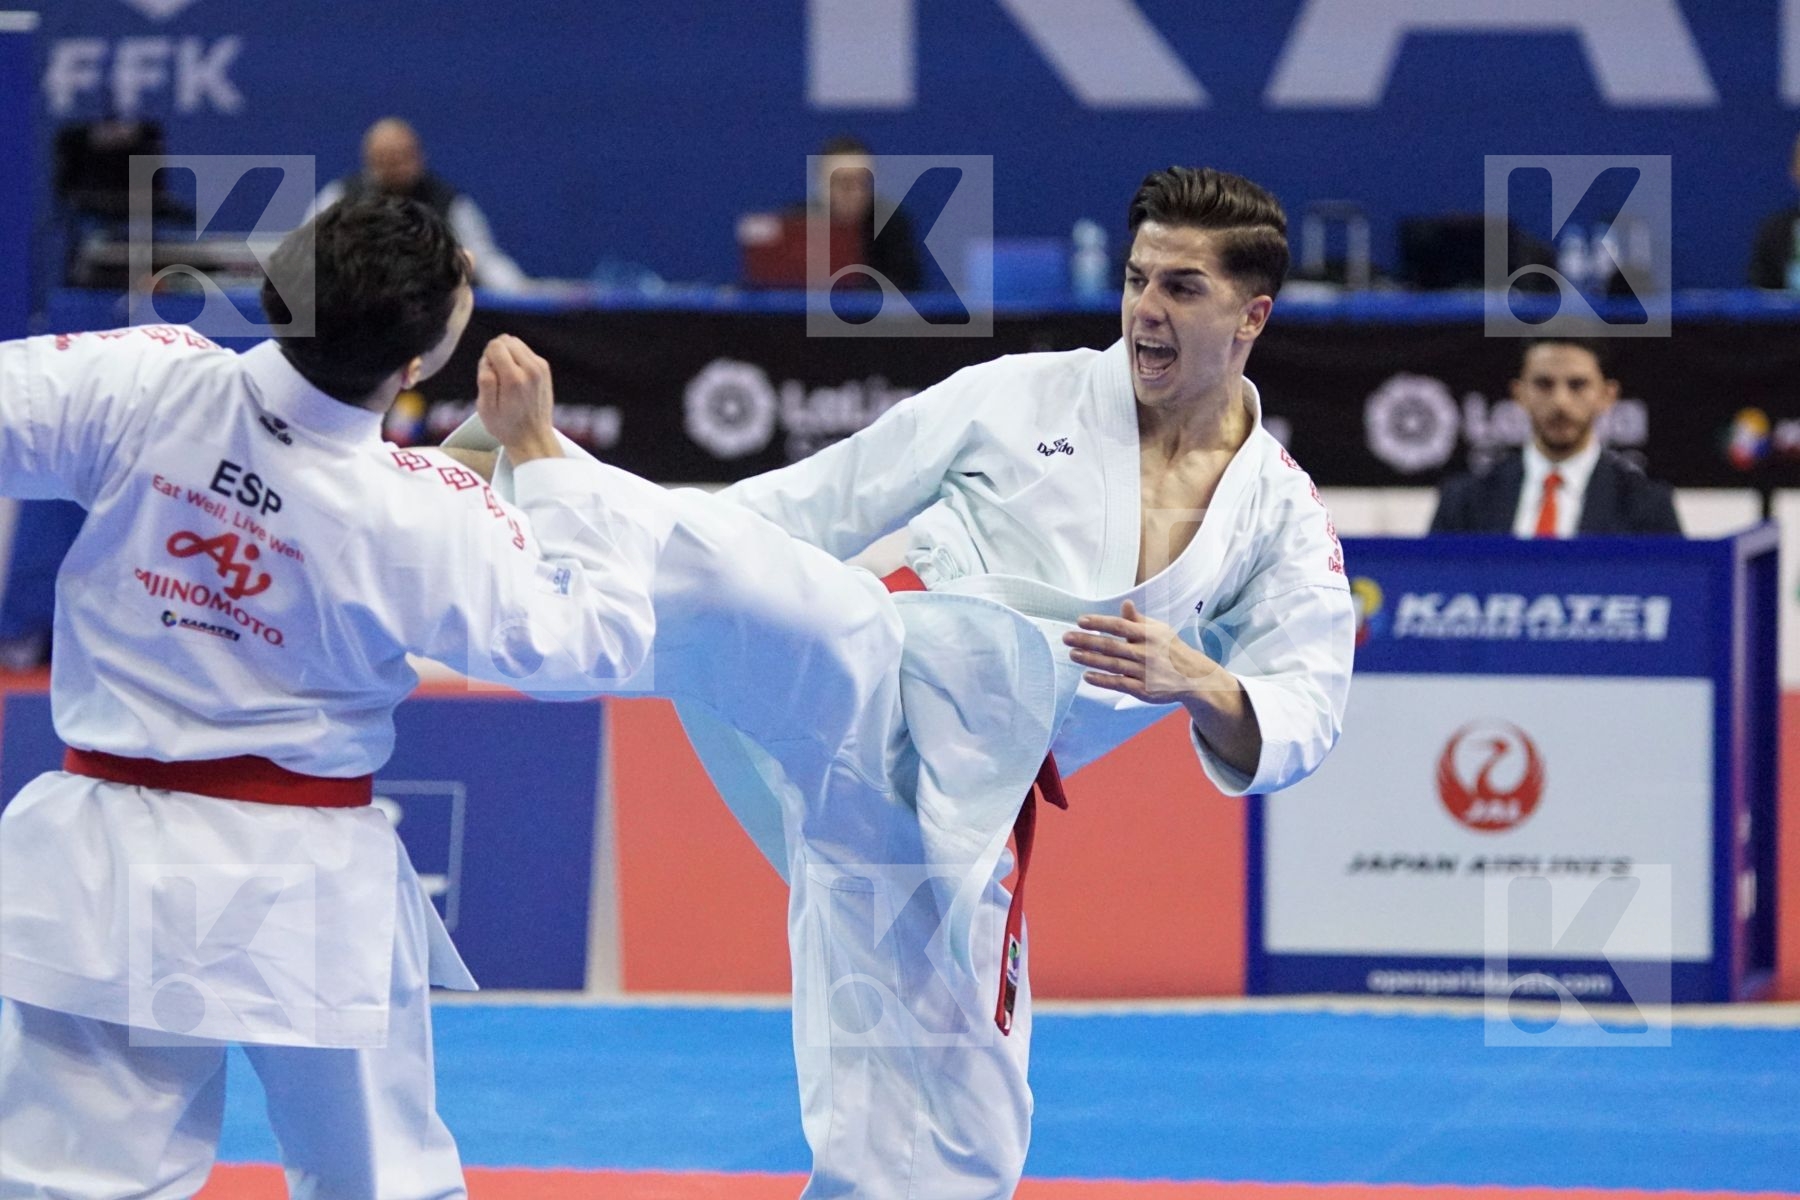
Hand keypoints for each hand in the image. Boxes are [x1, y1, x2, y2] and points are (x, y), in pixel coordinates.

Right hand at [475, 335, 561, 463]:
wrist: (533, 437)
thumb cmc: (505, 425)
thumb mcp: (485, 408)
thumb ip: (484, 380)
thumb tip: (488, 359)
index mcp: (514, 379)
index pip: (495, 345)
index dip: (486, 358)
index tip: (488, 376)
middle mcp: (531, 370)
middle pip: (505, 340)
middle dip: (496, 353)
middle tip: (497, 378)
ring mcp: (541, 368)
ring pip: (516, 342)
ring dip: (507, 355)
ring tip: (506, 378)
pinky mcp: (545, 368)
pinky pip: (525, 350)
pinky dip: (517, 358)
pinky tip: (516, 378)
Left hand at [1062, 599, 1219, 703]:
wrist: (1193, 677)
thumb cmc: (1171, 649)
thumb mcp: (1159, 630)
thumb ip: (1138, 619)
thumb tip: (1125, 603)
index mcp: (1148, 635)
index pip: (1120, 626)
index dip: (1099, 622)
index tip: (1080, 620)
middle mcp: (1145, 652)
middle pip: (1111, 646)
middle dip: (1087, 641)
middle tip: (1066, 637)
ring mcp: (1144, 672)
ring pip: (1112, 665)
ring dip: (1090, 660)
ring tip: (1072, 654)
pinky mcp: (1143, 690)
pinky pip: (1118, 684)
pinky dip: (1102, 680)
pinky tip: (1087, 676)